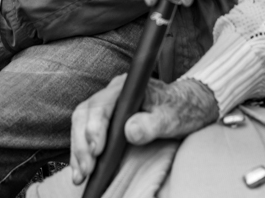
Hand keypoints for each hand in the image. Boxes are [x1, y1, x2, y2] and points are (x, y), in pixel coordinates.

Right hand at [68, 76, 218, 185]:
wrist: (186, 106)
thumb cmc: (179, 109)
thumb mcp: (171, 117)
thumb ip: (151, 123)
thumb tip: (129, 131)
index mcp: (124, 88)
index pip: (101, 105)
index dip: (95, 128)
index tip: (97, 150)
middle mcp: (111, 94)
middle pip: (85, 115)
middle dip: (82, 143)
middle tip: (88, 168)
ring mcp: (107, 107)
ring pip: (81, 125)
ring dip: (78, 150)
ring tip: (80, 175)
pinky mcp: (105, 121)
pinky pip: (85, 134)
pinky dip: (81, 152)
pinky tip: (81, 170)